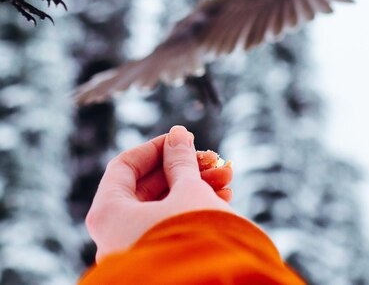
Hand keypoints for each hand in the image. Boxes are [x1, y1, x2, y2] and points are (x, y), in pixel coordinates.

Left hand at [86, 125, 233, 261]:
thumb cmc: (195, 239)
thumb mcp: (189, 190)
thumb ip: (180, 160)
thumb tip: (177, 136)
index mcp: (108, 215)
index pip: (124, 166)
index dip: (155, 148)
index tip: (182, 139)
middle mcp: (113, 238)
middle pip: (146, 189)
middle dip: (184, 169)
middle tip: (213, 159)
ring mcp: (133, 253)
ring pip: (162, 209)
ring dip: (194, 187)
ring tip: (228, 179)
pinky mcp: (155, 265)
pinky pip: (168, 229)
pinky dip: (191, 211)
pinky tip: (223, 198)